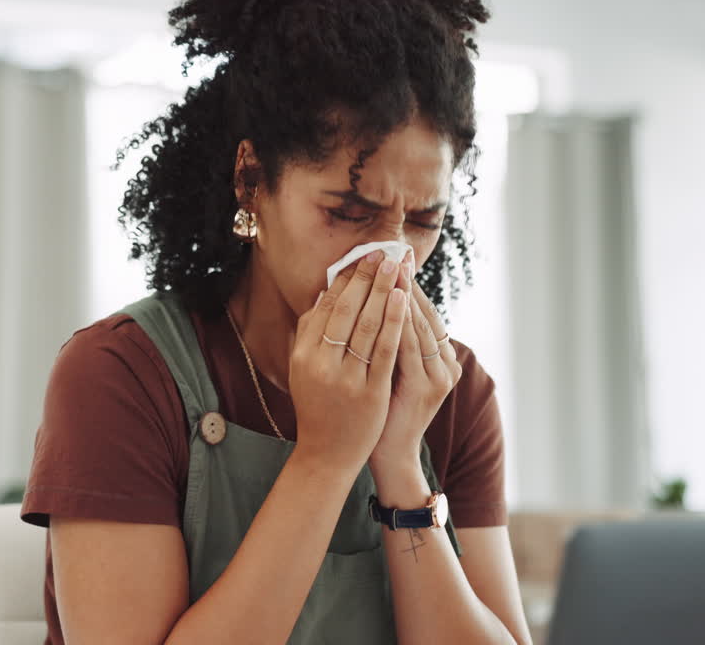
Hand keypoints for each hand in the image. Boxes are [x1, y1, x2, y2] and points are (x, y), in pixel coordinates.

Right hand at [287, 248, 408, 475]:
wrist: (327, 453)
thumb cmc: (318, 405)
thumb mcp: (303, 367)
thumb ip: (310, 332)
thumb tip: (326, 292)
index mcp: (303, 354)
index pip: (326, 306)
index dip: (345, 279)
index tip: (360, 258)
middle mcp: (321, 364)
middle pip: (346, 310)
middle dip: (366, 277)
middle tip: (381, 253)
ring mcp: (346, 379)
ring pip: (366, 325)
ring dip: (382, 291)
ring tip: (395, 267)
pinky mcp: (370, 392)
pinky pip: (384, 350)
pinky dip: (393, 321)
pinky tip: (401, 299)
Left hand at [368, 250, 463, 477]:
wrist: (387, 453)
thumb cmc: (381, 408)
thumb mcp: (387, 367)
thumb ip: (386, 338)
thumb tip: (368, 298)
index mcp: (438, 357)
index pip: (422, 311)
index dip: (408, 284)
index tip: (393, 256)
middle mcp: (444, 364)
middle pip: (424, 314)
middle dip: (406, 283)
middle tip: (394, 253)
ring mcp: (439, 377)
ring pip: (420, 327)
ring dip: (404, 298)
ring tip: (390, 271)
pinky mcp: (426, 388)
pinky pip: (411, 350)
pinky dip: (400, 325)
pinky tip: (389, 306)